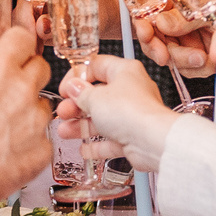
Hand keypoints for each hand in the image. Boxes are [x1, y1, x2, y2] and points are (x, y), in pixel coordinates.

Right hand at [0, 26, 51, 198]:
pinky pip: (43, 138)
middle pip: (40, 67)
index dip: (17, 42)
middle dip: (28, 72)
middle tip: (10, 87)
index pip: (22, 38)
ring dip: (29, 109)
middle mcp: (22, 89)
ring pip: (43, 103)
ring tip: (5, 127)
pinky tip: (10, 151)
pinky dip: (30, 141)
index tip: (12, 49)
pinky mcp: (44, 148)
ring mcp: (37, 120)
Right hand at [56, 55, 177, 171]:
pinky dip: (97, 145)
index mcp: (124, 71)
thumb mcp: (95, 98)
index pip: (97, 66)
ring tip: (65, 131)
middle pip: (98, 95)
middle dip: (76, 105)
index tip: (65, 88)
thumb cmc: (130, 111)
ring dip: (81, 126)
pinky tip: (84, 149)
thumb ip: (80, 93)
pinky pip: (111, 140)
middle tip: (63, 111)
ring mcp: (132, 115)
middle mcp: (131, 91)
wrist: (151, 141)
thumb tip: (73, 88)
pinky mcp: (133, 137)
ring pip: (102, 119)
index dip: (77, 76)